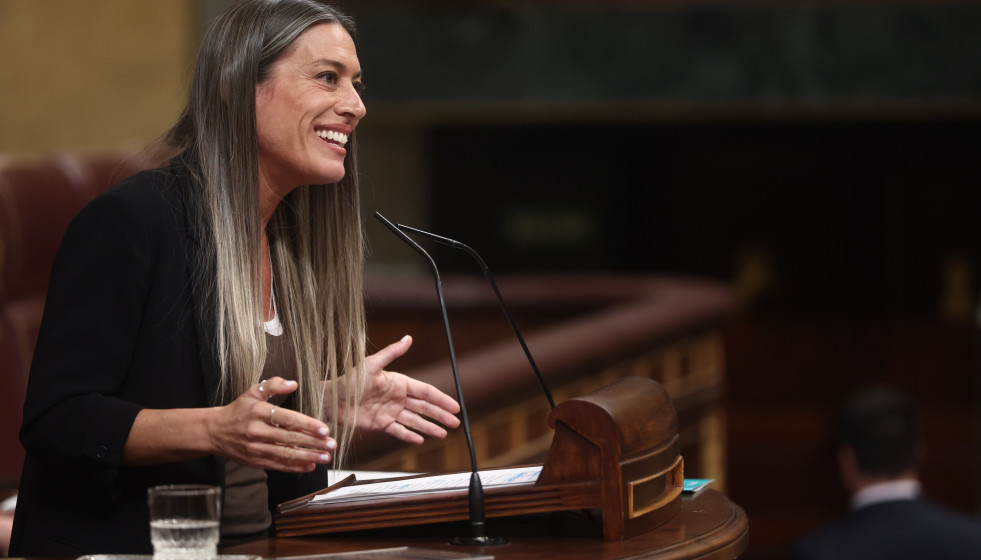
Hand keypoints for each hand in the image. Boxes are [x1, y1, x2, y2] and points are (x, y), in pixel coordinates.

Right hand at [207, 377, 335, 472]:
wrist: (214, 431)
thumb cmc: (238, 410)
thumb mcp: (252, 392)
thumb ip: (273, 385)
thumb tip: (293, 383)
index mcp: (259, 412)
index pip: (288, 419)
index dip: (307, 425)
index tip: (325, 429)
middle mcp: (257, 431)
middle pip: (290, 439)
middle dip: (313, 443)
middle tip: (332, 445)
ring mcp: (256, 448)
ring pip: (285, 454)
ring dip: (308, 457)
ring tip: (325, 458)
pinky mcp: (255, 461)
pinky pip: (278, 465)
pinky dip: (295, 467)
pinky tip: (309, 466)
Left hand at [349, 335, 460, 444]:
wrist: (330, 399)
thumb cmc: (348, 380)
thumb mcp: (372, 365)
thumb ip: (392, 353)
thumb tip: (408, 338)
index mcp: (398, 383)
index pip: (425, 392)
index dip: (441, 399)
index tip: (455, 406)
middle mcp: (396, 398)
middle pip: (424, 408)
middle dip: (440, 415)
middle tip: (455, 423)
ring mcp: (389, 412)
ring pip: (414, 421)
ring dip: (429, 427)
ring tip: (443, 434)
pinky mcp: (380, 424)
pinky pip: (398, 431)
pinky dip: (410, 436)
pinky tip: (420, 440)